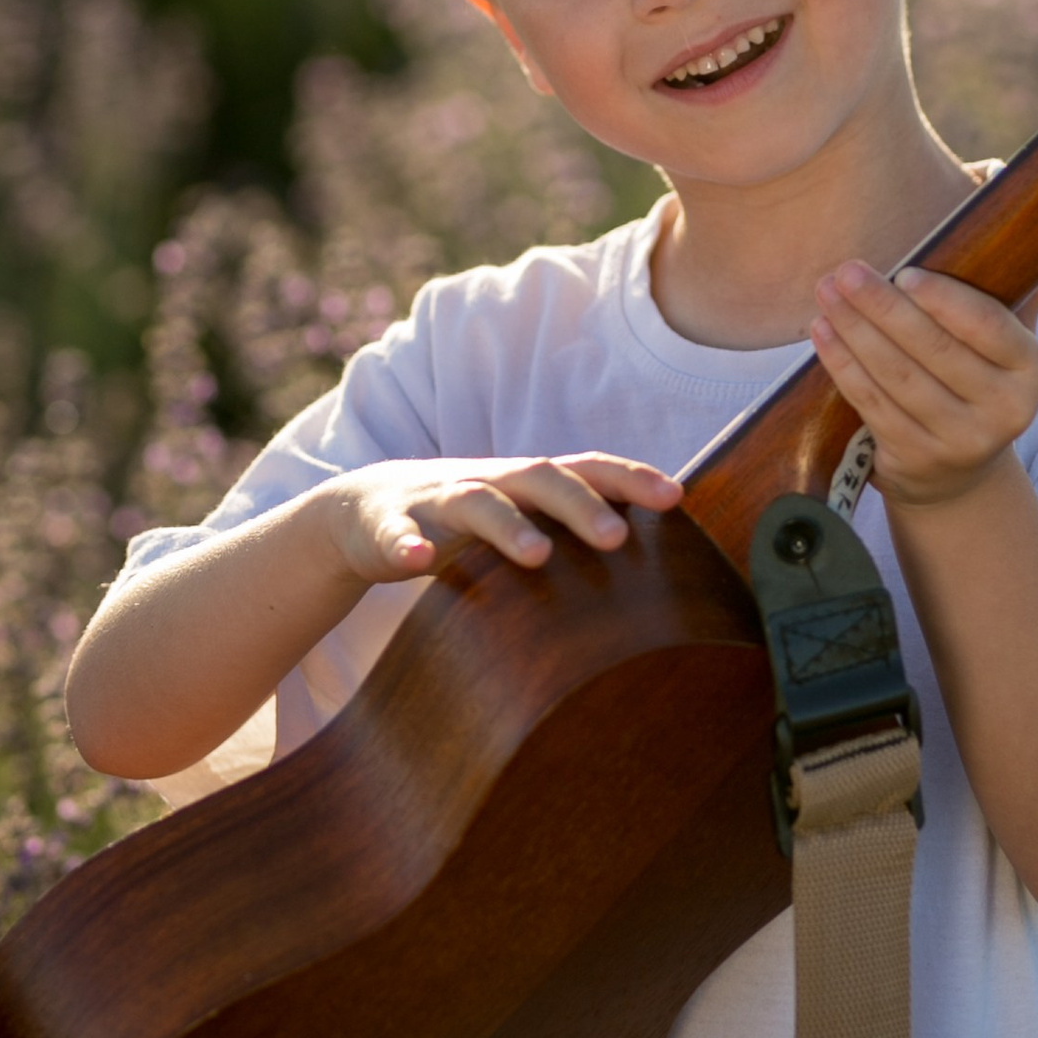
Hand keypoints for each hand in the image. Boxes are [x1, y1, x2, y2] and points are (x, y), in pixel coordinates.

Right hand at [327, 455, 682, 585]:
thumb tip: (661, 568)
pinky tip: (416, 562)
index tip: (676, 498)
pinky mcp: (386, 528)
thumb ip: (575, 531)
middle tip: (618, 539)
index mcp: (526, 481)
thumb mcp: (522, 518)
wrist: (362, 512)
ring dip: (506, 526)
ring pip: (474, 503)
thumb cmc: (465, 520)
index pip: (586, 469)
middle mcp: (488, 481)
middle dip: (580, 505)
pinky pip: (394, 535)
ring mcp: (436, 501)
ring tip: (537, 555)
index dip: (630, 479)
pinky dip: (405, 546)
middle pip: (539, 479)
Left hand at [807, 263, 1037, 510]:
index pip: (988, 326)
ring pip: (897, 376)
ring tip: (827, 294)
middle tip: (847, 272)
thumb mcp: (1006, 348)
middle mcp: (1003, 411)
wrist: (958, 473)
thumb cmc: (977, 382)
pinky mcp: (914, 458)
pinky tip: (823, 333)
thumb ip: (1019, 300)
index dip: (945, 299)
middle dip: (884, 306)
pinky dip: (842, 365)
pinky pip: (871, 402)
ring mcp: (958, 440)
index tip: (904, 273)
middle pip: (935, 350)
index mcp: (1030, 371)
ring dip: (855, 330)